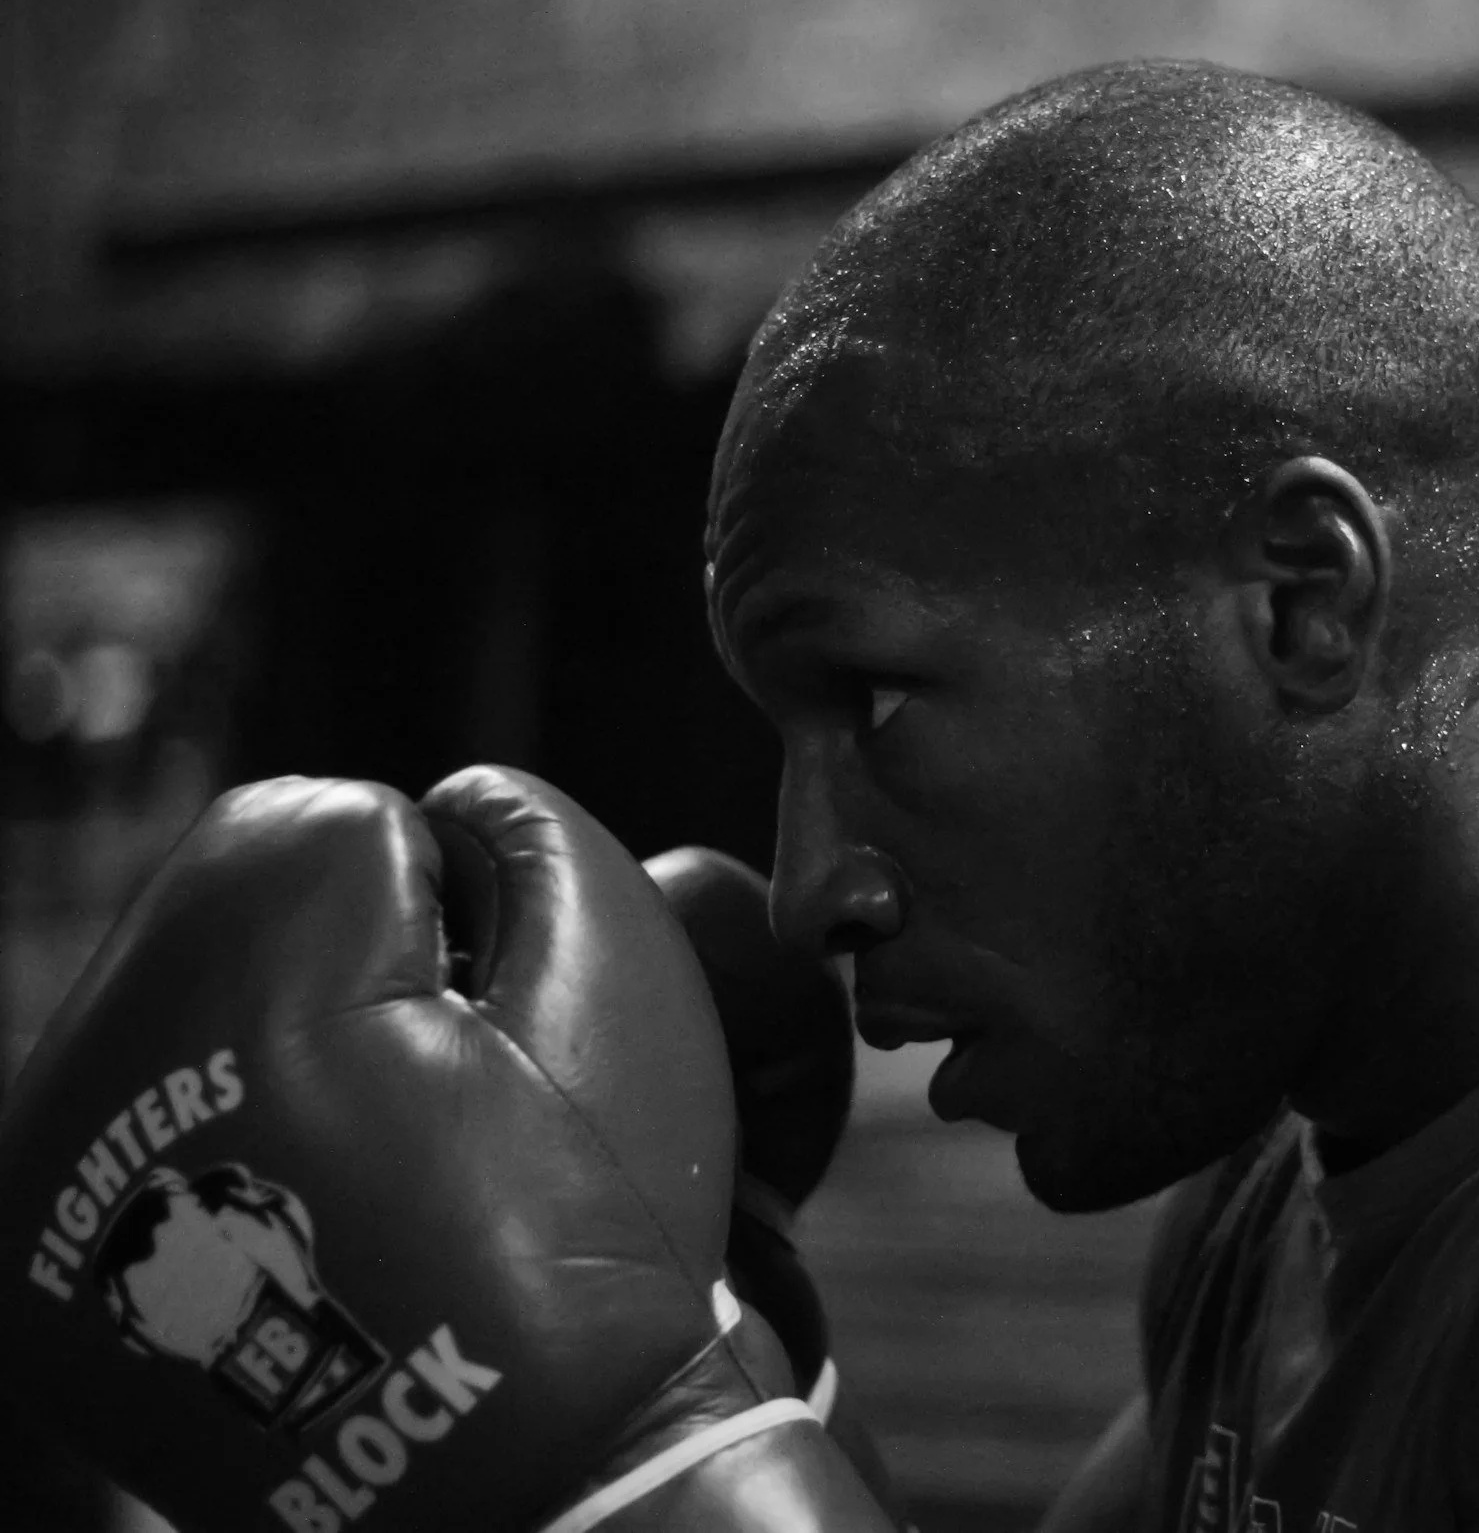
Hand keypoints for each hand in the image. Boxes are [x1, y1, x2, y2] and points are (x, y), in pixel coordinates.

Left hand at [0, 767, 890, 1530]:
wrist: (546, 1484)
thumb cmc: (602, 1231)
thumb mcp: (627, 990)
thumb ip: (534, 833)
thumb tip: (444, 806)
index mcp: (258, 1009)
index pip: (316, 821)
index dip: (441, 888)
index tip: (493, 1001)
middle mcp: (108, 1090)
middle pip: (212, 894)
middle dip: (341, 944)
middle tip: (441, 1067)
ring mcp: (53, 1192)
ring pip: (160, 991)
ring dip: (269, 1017)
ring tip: (375, 1136)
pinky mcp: (41, 1273)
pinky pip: (122, 1108)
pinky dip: (210, 1114)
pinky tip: (305, 1193)